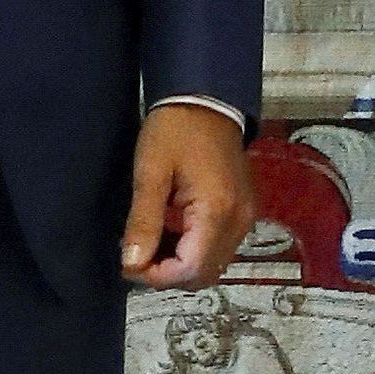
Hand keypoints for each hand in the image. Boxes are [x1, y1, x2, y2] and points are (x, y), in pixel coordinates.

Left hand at [120, 103, 255, 286]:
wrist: (206, 98)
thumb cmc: (175, 129)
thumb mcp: (151, 171)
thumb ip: (143, 220)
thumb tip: (131, 264)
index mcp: (217, 211)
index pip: (189, 269)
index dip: (157, 275)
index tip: (129, 261)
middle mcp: (238, 221)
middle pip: (203, 274)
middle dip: (167, 274)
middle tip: (137, 253)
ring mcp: (245, 217)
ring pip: (212, 265)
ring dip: (180, 264)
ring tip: (151, 242)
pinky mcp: (243, 211)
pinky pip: (219, 248)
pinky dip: (194, 251)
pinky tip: (171, 232)